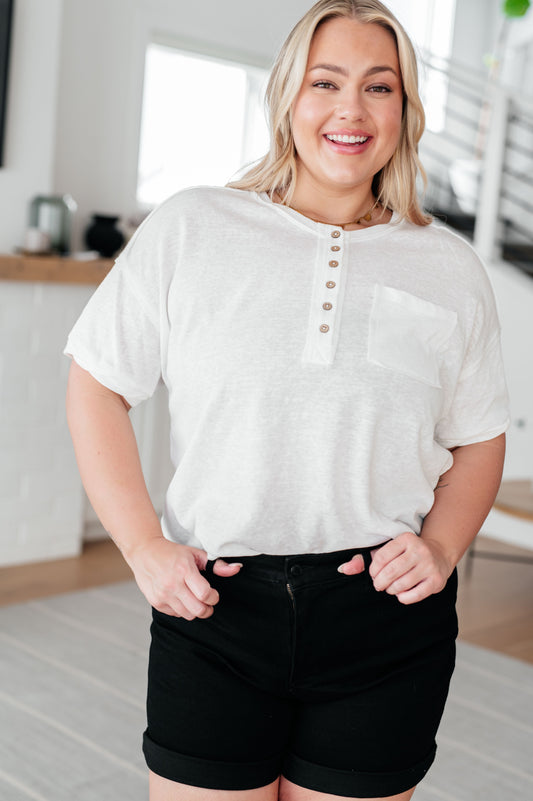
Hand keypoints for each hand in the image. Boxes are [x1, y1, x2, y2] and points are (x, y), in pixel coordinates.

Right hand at [126, 537, 241, 619]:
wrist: (144, 552)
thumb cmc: (173, 552)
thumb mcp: (196, 554)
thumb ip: (217, 564)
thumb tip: (237, 569)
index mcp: (184, 570)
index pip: (205, 594)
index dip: (214, 597)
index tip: (214, 594)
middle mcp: (172, 584)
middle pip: (198, 610)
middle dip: (208, 609)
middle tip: (208, 602)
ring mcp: (162, 595)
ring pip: (187, 615)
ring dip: (195, 610)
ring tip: (195, 600)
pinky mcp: (155, 602)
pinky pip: (175, 614)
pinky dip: (182, 610)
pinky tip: (182, 599)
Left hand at [368, 531, 452, 603]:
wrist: (439, 554)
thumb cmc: (408, 554)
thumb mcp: (389, 550)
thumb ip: (365, 559)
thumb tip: (345, 569)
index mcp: (406, 539)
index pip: (381, 557)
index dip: (373, 570)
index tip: (373, 574)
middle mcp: (419, 550)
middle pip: (391, 572)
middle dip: (380, 582)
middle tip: (379, 585)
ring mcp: (429, 565)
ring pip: (402, 584)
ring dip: (391, 590)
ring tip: (390, 588)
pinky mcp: (436, 580)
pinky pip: (416, 594)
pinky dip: (404, 598)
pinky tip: (401, 594)